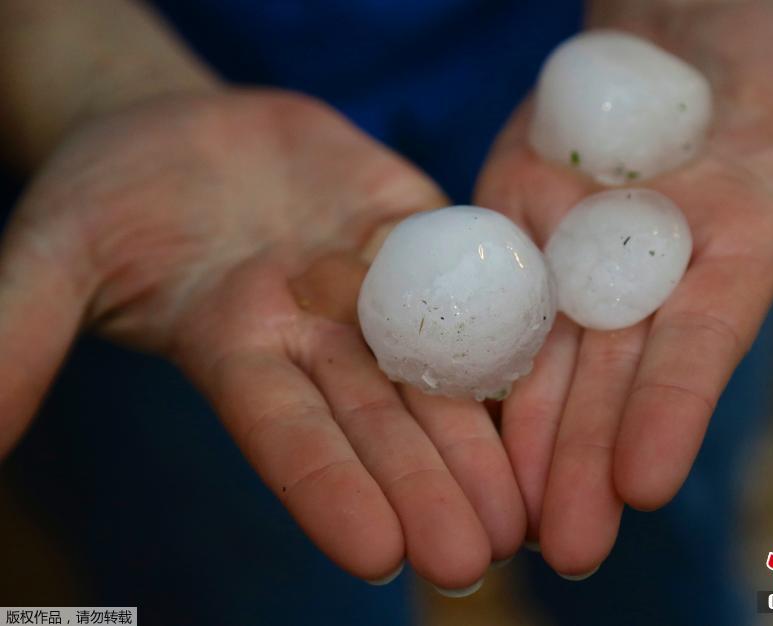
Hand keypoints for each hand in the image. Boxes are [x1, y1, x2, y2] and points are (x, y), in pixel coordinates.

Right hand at [0, 89, 525, 588]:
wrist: (188, 131)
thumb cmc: (111, 193)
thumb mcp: (54, 249)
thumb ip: (20, 331)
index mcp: (239, 352)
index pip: (285, 435)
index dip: (327, 490)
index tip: (377, 555)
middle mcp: (318, 337)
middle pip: (379, 422)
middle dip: (428, 488)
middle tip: (477, 560)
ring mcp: (374, 288)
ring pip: (437, 370)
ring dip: (481, 439)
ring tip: (528, 511)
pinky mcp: (418, 233)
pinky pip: (471, 275)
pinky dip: (514, 325)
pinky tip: (557, 384)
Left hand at [476, 0, 772, 575]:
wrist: (686, 8)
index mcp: (729, 252)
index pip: (697, 346)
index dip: (672, 411)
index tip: (644, 487)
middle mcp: (645, 265)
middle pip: (608, 374)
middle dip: (585, 460)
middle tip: (562, 549)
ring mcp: (573, 237)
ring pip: (540, 345)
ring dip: (522, 428)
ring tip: (502, 508)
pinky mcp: (516, 202)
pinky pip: (484, 274)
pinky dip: (463, 337)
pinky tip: (443, 409)